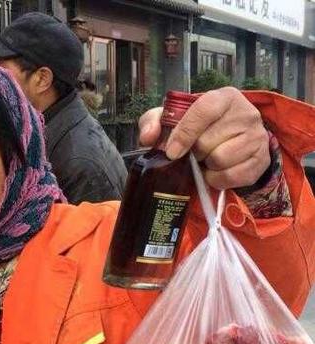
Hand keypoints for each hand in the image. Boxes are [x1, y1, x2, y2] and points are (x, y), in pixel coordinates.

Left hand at [139, 87, 269, 189]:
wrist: (232, 141)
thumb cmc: (198, 127)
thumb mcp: (172, 118)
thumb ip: (153, 121)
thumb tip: (147, 137)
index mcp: (224, 97)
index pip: (203, 111)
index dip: (184, 133)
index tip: (171, 152)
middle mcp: (246, 113)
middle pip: (207, 142)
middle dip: (194, 152)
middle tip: (195, 152)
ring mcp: (258, 136)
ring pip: (220, 160)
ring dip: (206, 166)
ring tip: (207, 159)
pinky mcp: (262, 160)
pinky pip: (231, 177)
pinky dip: (217, 179)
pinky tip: (216, 170)